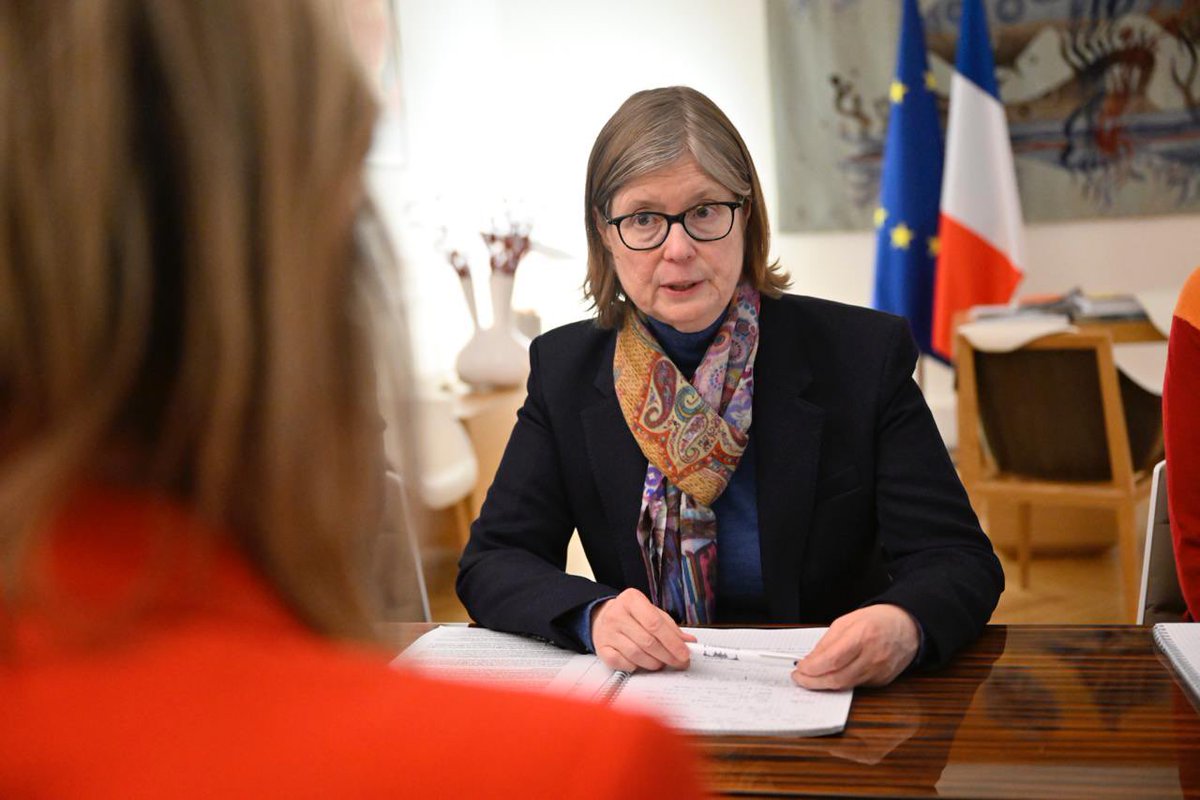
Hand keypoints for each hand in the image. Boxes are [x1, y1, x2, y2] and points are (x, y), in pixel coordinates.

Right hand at [590, 588, 695, 671]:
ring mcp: (607, 632)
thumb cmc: (631, 615)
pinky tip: (641, 662)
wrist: (603, 618)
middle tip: (679, 662)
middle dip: (667, 655)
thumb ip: (670, 627)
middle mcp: (616, 614)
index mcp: (631, 599)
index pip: (655, 623)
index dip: (673, 641)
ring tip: (661, 662)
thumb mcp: (651, 613)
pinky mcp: (601, 648)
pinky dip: (636, 666)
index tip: (684, 653)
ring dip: (654, 663)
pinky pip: (623, 663)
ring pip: (636, 654)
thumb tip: (688, 641)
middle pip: (647, 641)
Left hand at [791, 604, 919, 689]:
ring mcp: (879, 671)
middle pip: (837, 678)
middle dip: (813, 681)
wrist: (907, 627)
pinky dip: (840, 683)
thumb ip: (827, 642)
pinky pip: (855, 686)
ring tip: (811, 678)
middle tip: (800, 678)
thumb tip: (810, 660)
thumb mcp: (847, 621)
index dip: (812, 668)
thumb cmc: (877, 620)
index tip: (800, 668)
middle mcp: (872, 656)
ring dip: (824, 685)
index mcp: (861, 636)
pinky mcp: (882, 681)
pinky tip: (832, 676)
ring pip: (845, 686)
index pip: (832, 660)